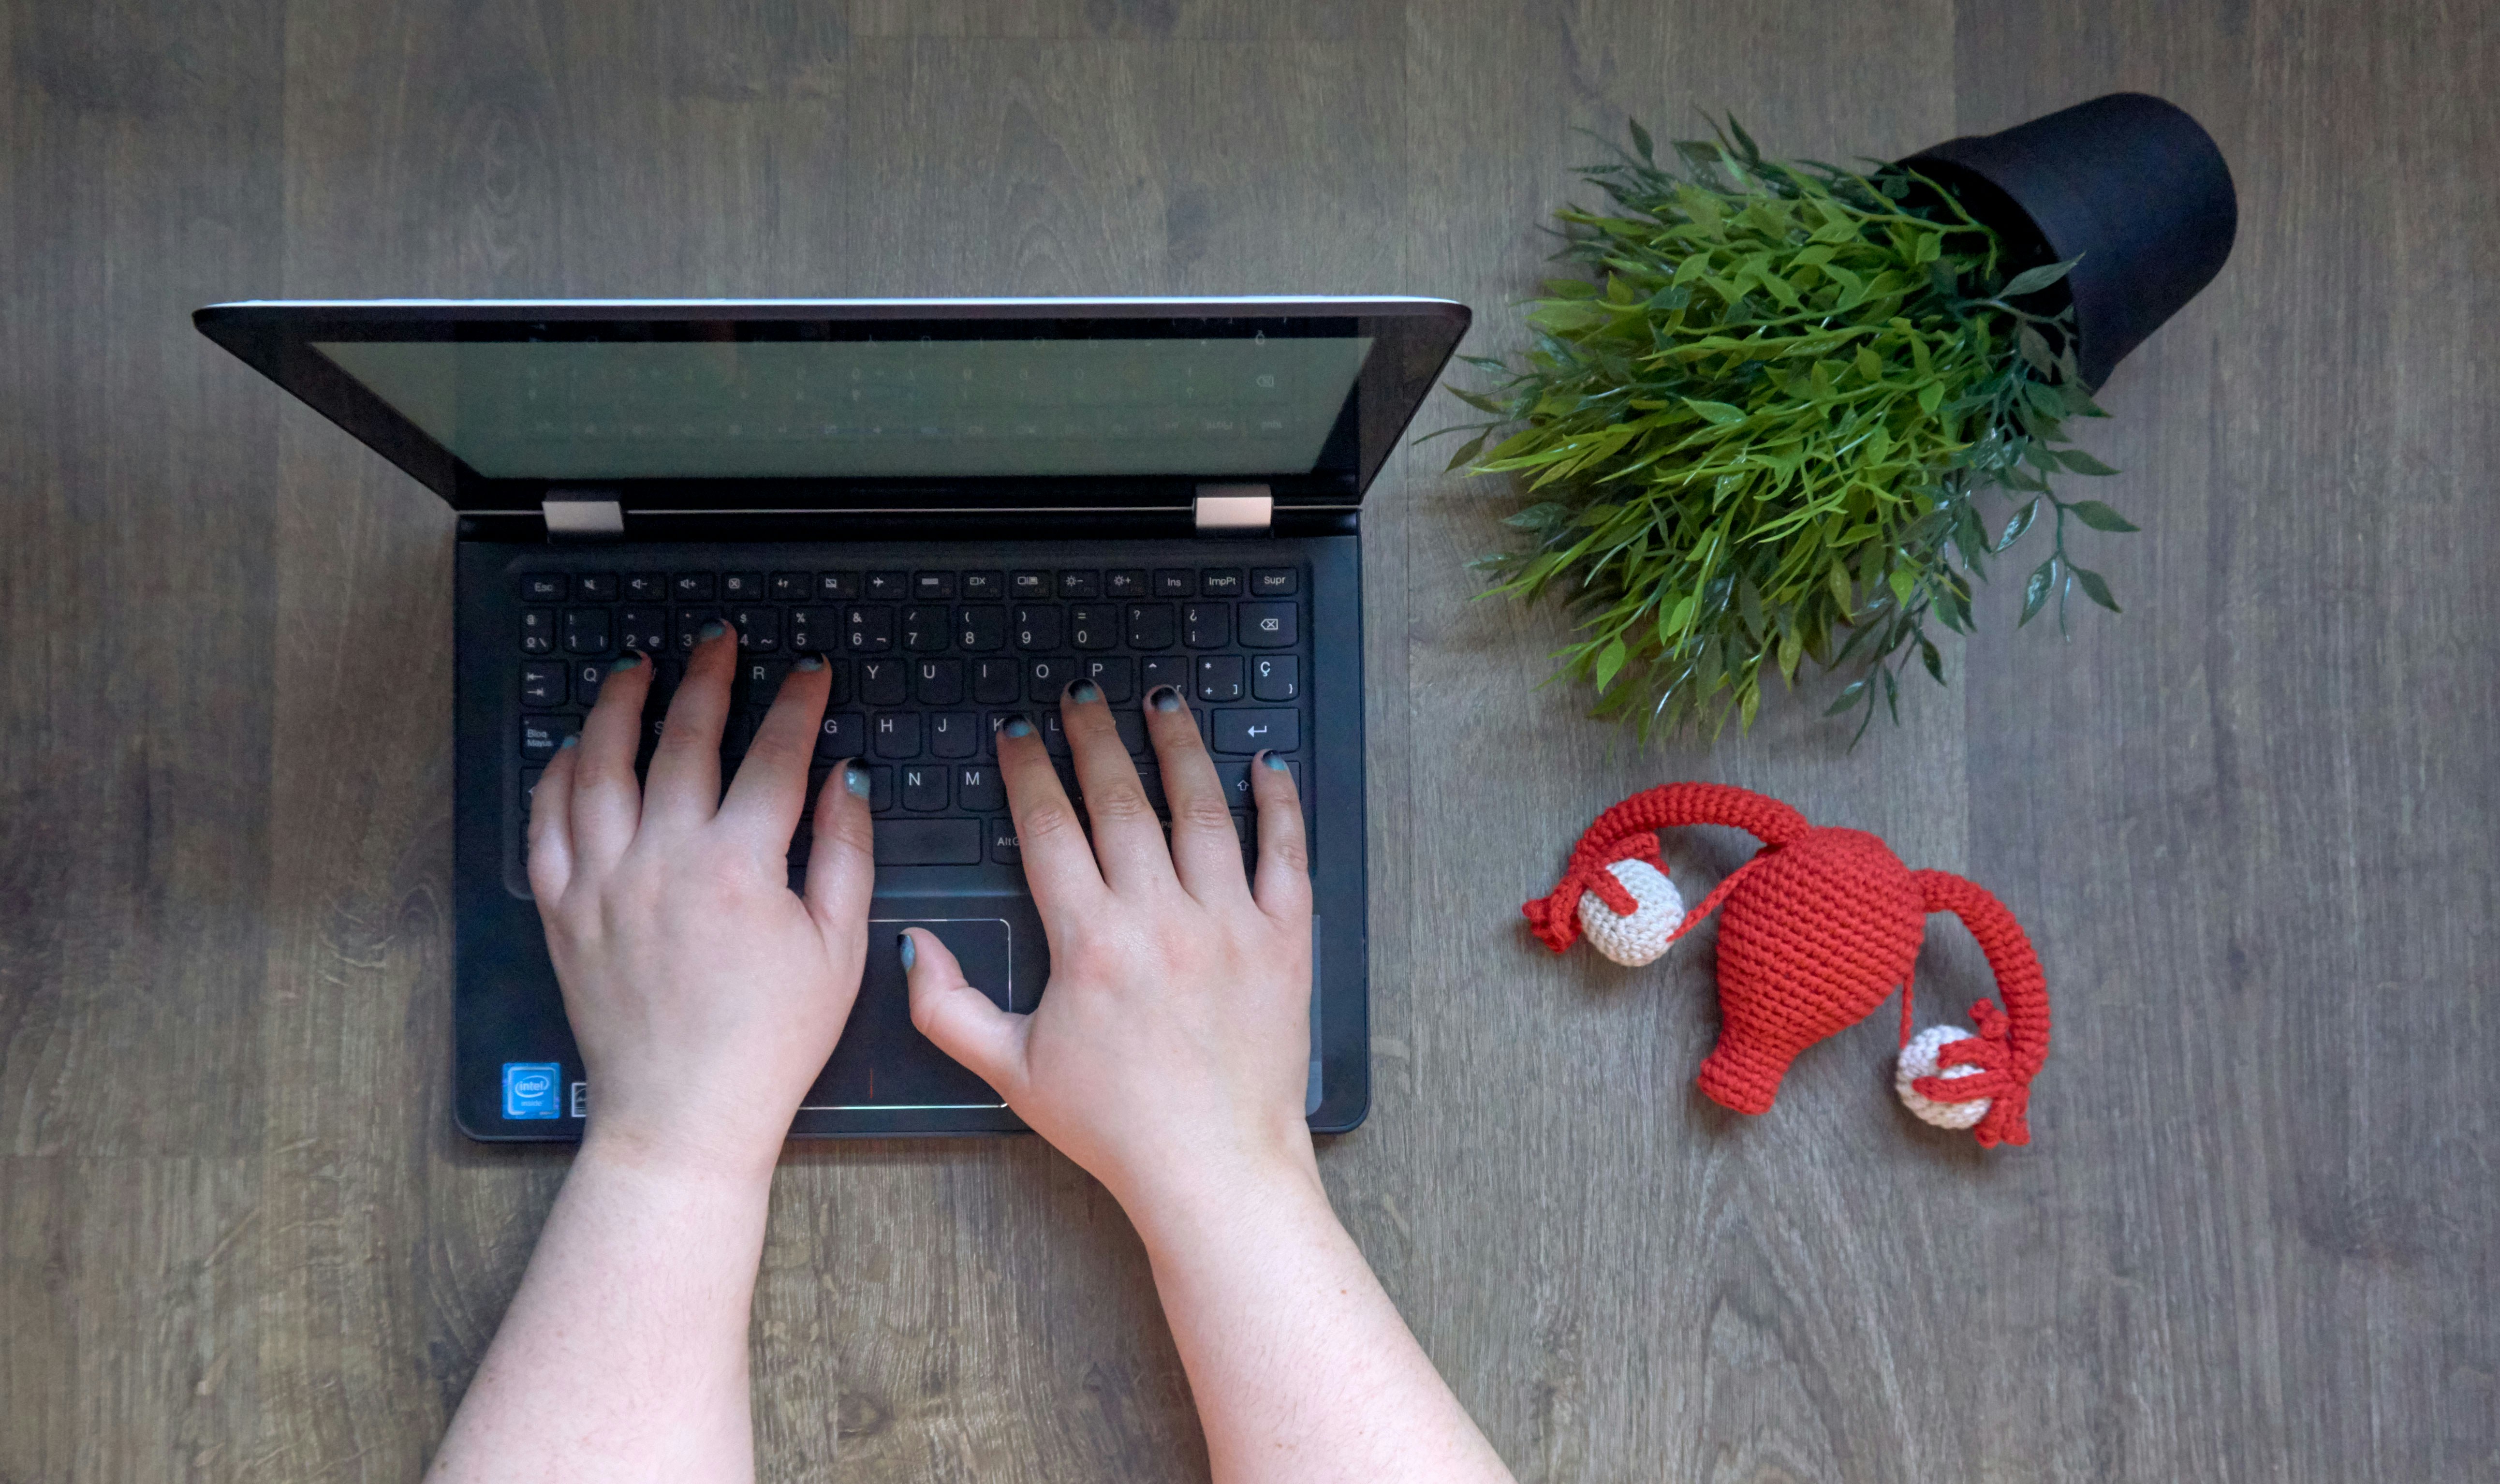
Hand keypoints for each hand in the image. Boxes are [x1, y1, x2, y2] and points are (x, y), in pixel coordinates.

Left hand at [525, 621, 875, 1176]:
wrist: (685, 1114)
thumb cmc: (769, 1043)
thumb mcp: (837, 949)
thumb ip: (844, 853)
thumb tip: (845, 779)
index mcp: (738, 868)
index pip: (774, 756)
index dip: (797, 703)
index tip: (809, 670)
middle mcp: (662, 861)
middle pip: (683, 739)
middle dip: (707, 678)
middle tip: (718, 642)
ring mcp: (602, 882)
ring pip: (600, 765)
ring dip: (620, 705)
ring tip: (636, 667)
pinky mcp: (562, 911)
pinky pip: (547, 823)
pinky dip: (559, 775)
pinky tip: (577, 749)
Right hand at [901, 681, 1315, 1221]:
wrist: (1213, 1170)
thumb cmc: (1114, 1127)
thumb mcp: (1011, 1070)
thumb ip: (947, 1005)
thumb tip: (909, 946)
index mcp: (1090, 942)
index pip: (1050, 828)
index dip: (1029, 770)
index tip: (1018, 731)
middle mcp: (1160, 918)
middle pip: (1122, 801)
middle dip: (1095, 738)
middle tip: (1081, 695)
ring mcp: (1228, 925)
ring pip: (1203, 811)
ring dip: (1180, 748)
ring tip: (1162, 702)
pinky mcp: (1283, 943)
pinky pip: (1285, 857)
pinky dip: (1279, 805)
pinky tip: (1268, 766)